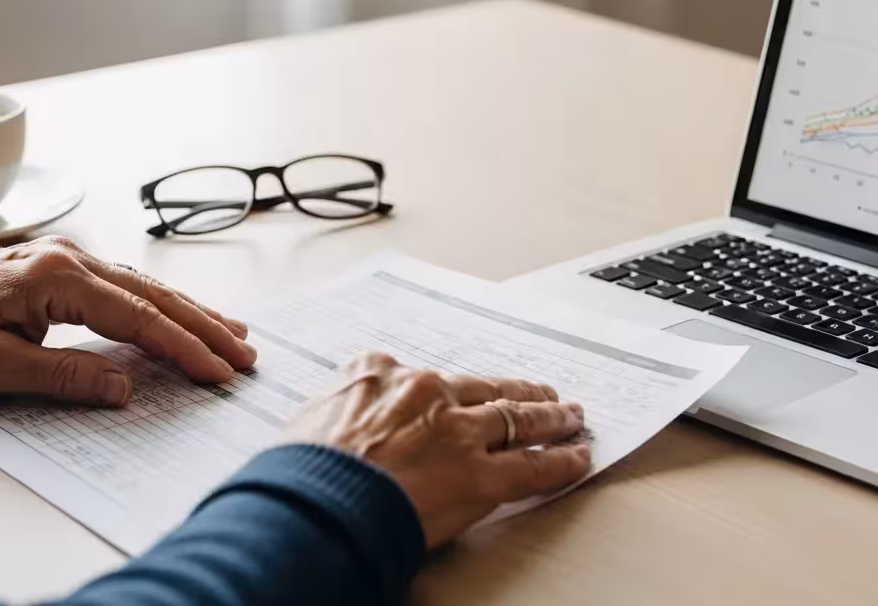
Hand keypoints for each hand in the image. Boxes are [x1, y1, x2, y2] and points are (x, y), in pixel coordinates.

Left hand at [0, 236, 255, 405]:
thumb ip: (63, 375)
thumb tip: (124, 388)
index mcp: (56, 277)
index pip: (138, 316)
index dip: (182, 346)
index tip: (217, 371)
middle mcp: (71, 259)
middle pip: (155, 295)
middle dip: (204, 327)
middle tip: (246, 355)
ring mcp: (69, 260)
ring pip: (147, 287)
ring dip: (192, 312)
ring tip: (234, 335)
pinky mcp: (62, 269)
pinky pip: (126, 286)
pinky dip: (162, 303)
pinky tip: (185, 315)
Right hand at [280, 352, 590, 547]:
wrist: (310, 505)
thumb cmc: (299, 473)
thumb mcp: (309, 419)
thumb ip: (340, 411)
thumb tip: (339, 427)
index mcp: (379, 373)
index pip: (430, 377)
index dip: (456, 389)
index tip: (467, 392)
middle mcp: (425, 392)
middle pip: (487, 389)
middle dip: (520, 392)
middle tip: (542, 394)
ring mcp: (457, 432)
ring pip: (519, 418)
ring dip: (552, 418)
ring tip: (571, 417)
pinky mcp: (480, 476)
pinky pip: (534, 466)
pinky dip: (563, 460)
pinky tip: (578, 456)